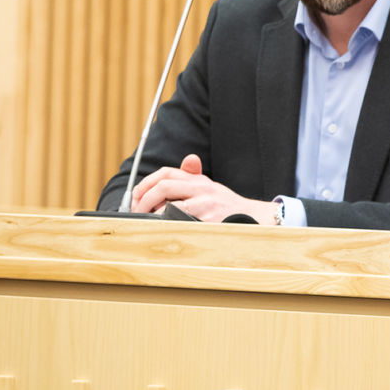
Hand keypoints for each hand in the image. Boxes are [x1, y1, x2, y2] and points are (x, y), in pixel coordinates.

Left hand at [132, 154, 277, 225]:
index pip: (166, 173)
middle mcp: (201, 187)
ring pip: (168, 204)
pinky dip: (166, 224)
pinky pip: (180, 220)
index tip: (136, 195)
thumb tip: (188, 160)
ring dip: (152, 213)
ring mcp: (205, 203)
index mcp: (198, 179)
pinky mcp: (208, 218)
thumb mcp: (211, 188)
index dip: (146, 182)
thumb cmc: (227, 206)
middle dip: (144, 199)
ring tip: (146, 221)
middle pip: (163, 186)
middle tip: (137, 211)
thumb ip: (194, 177)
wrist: (254, 218)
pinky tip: (162, 228)